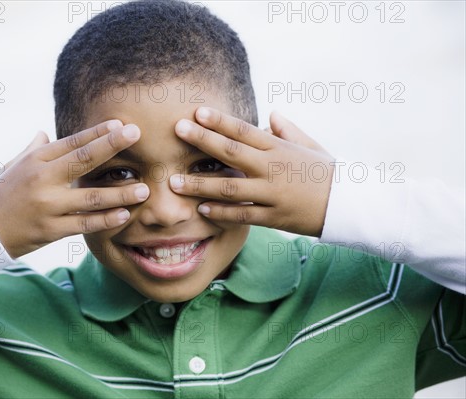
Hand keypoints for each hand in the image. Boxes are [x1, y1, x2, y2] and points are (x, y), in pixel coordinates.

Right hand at [0, 121, 149, 257]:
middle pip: (83, 160)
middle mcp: (43, 179)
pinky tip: (124, 215)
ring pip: (90, 198)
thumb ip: (33, 149)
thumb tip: (45, 133)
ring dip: (119, 193)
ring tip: (144, 189)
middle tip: (137, 134)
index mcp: (36, 160)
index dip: (98, 132)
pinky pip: (83, 225)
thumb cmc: (0, 193)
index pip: (72, 142)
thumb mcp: (13, 165)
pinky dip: (105, 220)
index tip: (121, 124)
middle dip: (112, 145)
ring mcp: (47, 206)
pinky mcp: (50, 230)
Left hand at [170, 107, 334, 236]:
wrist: (350, 204)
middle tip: (176, 130)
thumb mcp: (311, 146)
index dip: (218, 120)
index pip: (243, 130)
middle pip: (231, 152)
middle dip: (202, 140)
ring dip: (200, 185)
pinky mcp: (274, 217)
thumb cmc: (328, 172)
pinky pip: (243, 215)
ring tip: (174, 182)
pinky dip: (222, 213)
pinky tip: (202, 209)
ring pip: (230, 187)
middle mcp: (272, 168)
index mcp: (278, 148)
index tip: (196, 112)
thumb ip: (288, 130)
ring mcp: (272, 193)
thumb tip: (271, 114)